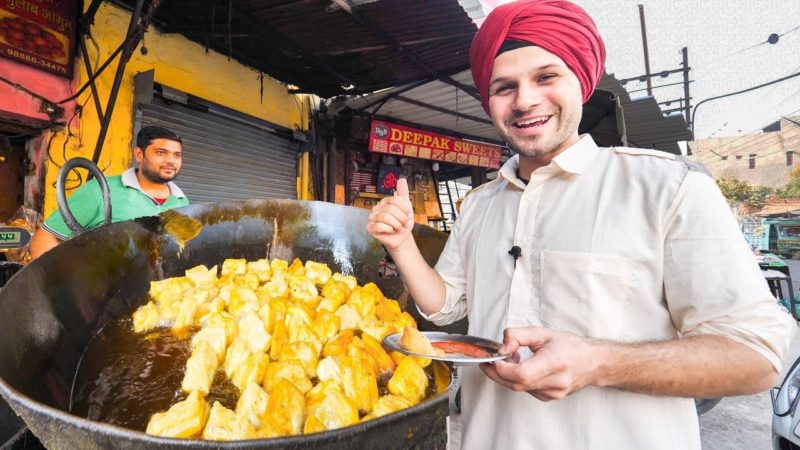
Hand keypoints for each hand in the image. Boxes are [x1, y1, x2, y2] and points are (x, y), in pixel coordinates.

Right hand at [366, 178, 414, 250]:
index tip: (408, 216)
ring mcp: (372, 218)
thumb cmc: (403, 222)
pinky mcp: (370, 228)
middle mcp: (377, 208)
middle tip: (404, 224)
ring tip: (399, 228)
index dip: (404, 209)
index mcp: (385, 201)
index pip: (395, 200)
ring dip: (396, 224)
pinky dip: (389, 229)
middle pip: (390, 209)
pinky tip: (391, 231)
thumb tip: (401, 179)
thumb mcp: (406, 206)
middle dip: (401, 218)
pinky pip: (379, 226)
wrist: (402, 237)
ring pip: (385, 217)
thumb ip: (403, 193)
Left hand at [480, 327, 602, 401]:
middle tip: (489, 361)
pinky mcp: (550, 397)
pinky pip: (526, 391)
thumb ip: (517, 336)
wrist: (593, 362)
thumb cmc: (570, 346)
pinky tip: (521, 368)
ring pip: (519, 389)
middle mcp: (555, 381)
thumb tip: (501, 347)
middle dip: (497, 373)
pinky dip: (518, 380)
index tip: (494, 359)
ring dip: (507, 376)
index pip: (522, 374)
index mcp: (555, 362)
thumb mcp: (542, 333)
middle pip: (517, 384)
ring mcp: (553, 392)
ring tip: (510, 359)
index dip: (503, 368)